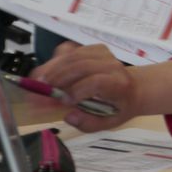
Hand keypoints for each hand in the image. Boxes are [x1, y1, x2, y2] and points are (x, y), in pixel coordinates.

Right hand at [31, 45, 171, 130]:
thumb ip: (88, 123)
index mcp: (118, 85)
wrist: (133, 89)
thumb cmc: (118, 107)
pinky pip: (70, 49)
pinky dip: (56, 60)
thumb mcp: (107, 123)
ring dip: (51, 69)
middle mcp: (112, 66)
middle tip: (39, 93)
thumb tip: (69, 116)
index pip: (96, 81)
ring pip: (72, 56)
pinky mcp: (93, 48)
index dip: (76, 90)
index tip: (62, 101)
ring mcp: (103, 54)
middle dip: (57, 79)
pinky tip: (49, 72)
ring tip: (39, 83)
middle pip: (80, 66)